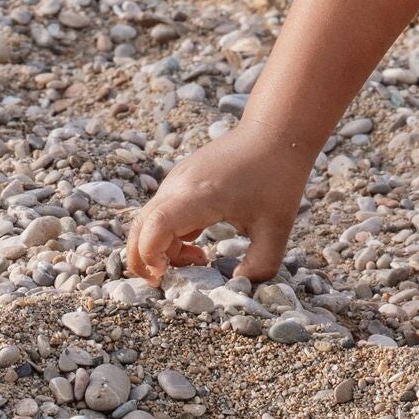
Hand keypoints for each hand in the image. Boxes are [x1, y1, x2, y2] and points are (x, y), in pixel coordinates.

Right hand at [126, 126, 312, 284]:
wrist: (277, 131)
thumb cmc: (278, 175)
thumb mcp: (277, 227)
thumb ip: (261, 264)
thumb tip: (239, 287)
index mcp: (199, 195)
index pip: (154, 227)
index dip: (150, 257)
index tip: (165, 277)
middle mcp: (180, 184)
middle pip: (140, 225)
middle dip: (144, 259)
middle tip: (166, 281)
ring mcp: (178, 179)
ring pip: (149, 219)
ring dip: (161, 246)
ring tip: (198, 259)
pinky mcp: (183, 178)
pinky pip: (163, 210)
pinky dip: (169, 233)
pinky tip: (198, 242)